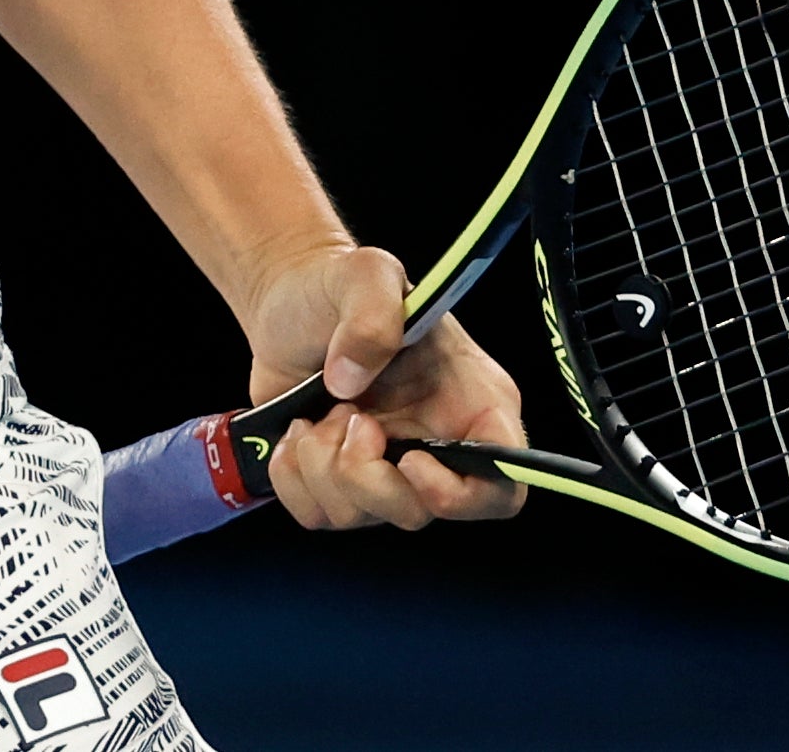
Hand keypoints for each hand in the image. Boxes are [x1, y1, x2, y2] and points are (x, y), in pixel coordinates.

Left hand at [237, 238, 528, 533]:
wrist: (286, 300)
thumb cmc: (340, 286)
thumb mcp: (367, 272)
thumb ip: (373, 312)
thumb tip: (349, 381)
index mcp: (471, 403)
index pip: (501, 486)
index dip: (462, 495)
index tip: (409, 459)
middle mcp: (435, 446)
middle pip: (420, 513)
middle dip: (368, 475)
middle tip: (348, 417)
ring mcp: (384, 470)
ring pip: (362, 516)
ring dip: (323, 464)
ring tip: (320, 411)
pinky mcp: (337, 482)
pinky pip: (317, 514)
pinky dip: (292, 477)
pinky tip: (295, 431)